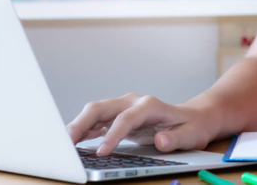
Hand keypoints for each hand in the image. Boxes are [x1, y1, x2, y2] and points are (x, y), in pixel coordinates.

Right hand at [66, 93, 219, 155]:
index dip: (112, 135)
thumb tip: (161, 140)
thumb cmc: (193, 126)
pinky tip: (72, 142)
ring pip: (94, 112)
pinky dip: (82, 130)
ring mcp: (124, 107)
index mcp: (149, 105)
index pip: (126, 119)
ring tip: (61, 144)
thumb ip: (176, 139)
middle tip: (66, 145)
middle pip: (102, 108)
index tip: (101, 153)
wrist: (194, 117)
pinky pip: (96, 121)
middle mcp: (133, 102)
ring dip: (77, 126)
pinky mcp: (118, 116)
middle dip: (82, 123)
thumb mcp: (192, 135)